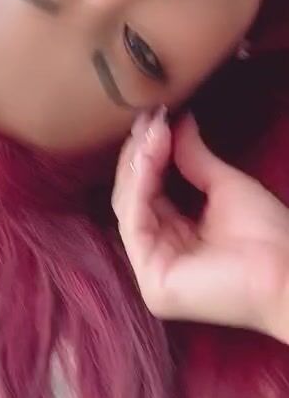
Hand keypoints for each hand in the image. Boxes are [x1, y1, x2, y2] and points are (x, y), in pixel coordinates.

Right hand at [112, 109, 288, 341]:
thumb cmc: (268, 236)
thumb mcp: (225, 185)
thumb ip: (194, 157)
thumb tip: (178, 120)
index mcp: (176, 237)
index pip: (148, 191)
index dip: (148, 153)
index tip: (155, 116)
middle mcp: (159, 254)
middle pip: (132, 197)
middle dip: (139, 154)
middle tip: (149, 119)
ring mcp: (153, 271)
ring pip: (128, 207)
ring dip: (138, 164)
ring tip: (152, 132)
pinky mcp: (153, 282)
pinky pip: (135, 225)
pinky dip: (139, 186)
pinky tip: (150, 157)